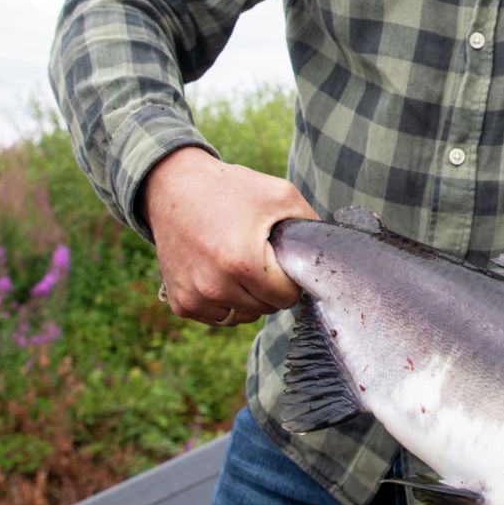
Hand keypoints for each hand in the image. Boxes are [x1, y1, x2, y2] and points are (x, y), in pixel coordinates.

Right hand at [143, 146, 314, 326]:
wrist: (172, 188)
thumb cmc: (230, 189)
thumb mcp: (280, 195)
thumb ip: (310, 226)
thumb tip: (332, 254)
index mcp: (242, 263)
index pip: (287, 297)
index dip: (290, 278)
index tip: (281, 258)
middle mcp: (215, 287)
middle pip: (267, 308)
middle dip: (270, 287)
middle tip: (259, 256)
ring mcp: (195, 298)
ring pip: (243, 316)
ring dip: (248, 297)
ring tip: (238, 261)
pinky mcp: (181, 303)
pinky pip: (219, 316)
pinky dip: (225, 300)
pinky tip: (219, 272)